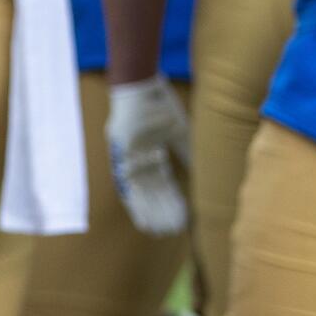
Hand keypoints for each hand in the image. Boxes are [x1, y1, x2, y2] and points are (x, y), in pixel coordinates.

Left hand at [108, 75, 190, 236]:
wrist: (139, 83)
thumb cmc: (158, 103)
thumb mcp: (177, 130)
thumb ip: (185, 152)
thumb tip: (199, 172)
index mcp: (152, 154)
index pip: (163, 184)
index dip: (171, 202)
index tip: (181, 220)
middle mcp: (137, 159)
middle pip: (150, 191)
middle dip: (160, 211)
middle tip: (169, 232)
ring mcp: (126, 156)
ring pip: (137, 191)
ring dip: (148, 210)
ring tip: (157, 229)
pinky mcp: (117, 151)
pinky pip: (122, 180)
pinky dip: (131, 197)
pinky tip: (138, 213)